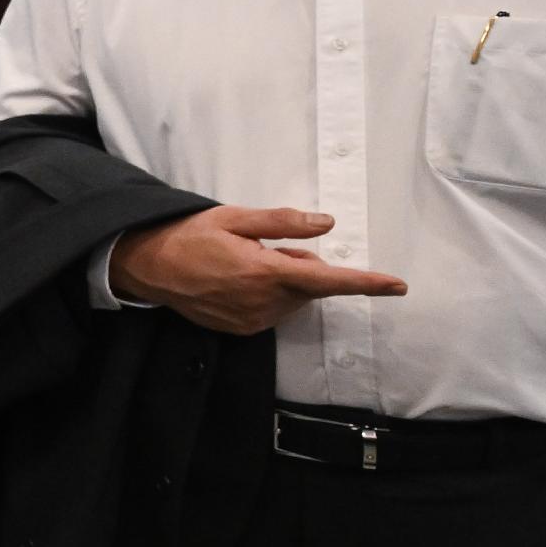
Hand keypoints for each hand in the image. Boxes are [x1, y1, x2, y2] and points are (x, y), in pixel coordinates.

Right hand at [108, 205, 407, 334]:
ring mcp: (252, 320)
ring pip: (293, 300)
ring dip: (284, 282)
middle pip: (309, 287)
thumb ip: (282, 222)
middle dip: (302, 266)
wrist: (148, 266)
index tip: (397, 285)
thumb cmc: (190, 235)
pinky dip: (267, 296)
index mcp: (266, 272)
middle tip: (265, 246)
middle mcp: (264, 303)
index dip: (366, 282)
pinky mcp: (242, 329)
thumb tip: (326, 223)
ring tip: (246, 263)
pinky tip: (237, 282)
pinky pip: (273, 312)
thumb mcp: (234, 217)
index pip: (328, 280)